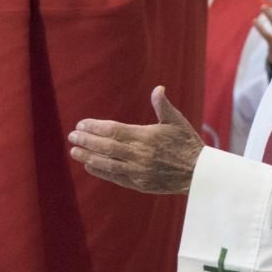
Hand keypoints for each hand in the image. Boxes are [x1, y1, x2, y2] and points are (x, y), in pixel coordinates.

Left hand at [68, 86, 204, 193]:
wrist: (198, 173)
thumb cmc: (187, 143)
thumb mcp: (177, 121)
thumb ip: (163, 106)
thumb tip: (158, 88)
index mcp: (146, 136)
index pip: (113, 130)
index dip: (95, 127)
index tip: (81, 124)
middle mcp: (140, 154)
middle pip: (106, 146)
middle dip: (86, 141)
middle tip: (72, 136)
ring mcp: (138, 170)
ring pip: (106, 163)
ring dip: (88, 157)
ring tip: (74, 152)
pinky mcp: (139, 183)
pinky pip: (114, 177)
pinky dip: (100, 171)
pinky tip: (89, 165)